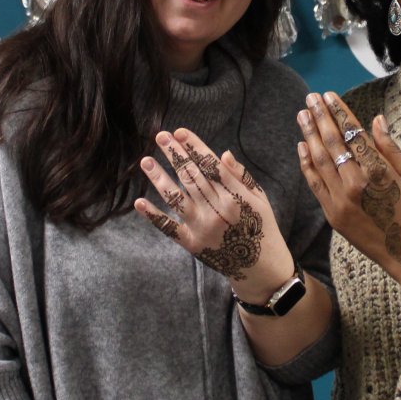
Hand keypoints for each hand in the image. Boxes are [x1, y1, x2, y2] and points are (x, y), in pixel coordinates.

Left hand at [134, 128, 293, 298]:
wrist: (260, 266)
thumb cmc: (261, 226)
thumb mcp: (259, 198)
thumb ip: (240, 176)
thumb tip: (223, 153)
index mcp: (234, 196)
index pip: (210, 165)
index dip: (194, 147)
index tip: (180, 132)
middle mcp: (216, 210)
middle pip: (191, 176)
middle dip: (175, 154)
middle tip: (161, 136)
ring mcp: (201, 227)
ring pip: (176, 197)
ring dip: (159, 178)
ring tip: (146, 160)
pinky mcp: (191, 243)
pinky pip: (169, 227)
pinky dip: (153, 215)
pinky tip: (139, 202)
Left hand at [297, 92, 400, 308]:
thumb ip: (391, 149)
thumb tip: (376, 120)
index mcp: (378, 172)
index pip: (353, 134)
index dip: (339, 112)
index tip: (328, 96)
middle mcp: (355, 184)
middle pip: (333, 143)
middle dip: (320, 117)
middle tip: (311, 97)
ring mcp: (340, 201)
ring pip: (319, 161)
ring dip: (309, 135)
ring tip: (302, 115)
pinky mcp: (333, 215)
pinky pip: (314, 184)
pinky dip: (306, 164)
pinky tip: (302, 146)